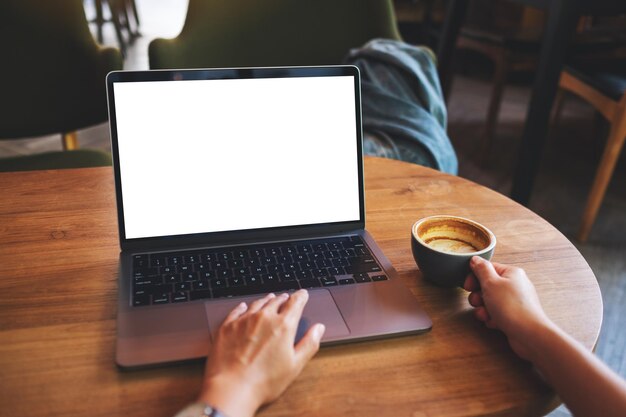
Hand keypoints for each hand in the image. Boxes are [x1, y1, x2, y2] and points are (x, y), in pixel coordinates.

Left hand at [198, 290, 324, 416]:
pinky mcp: (228, 326)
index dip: (301, 296)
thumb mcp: (295, 365)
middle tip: (286, 298)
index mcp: (283, 325)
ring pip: (258, 303)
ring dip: (266, 300)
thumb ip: (309, 344)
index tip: (303, 294)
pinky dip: (244, 307)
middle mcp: (264, 317)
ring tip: (270, 299)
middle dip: (283, 299)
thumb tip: (318, 329)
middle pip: (276, 301)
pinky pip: (237, 310)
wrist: (232, 388)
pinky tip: (244, 307)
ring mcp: (244, 320)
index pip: (295, 302)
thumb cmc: (264, 381)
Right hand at [463, 256, 551, 360]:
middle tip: (477, 302)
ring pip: (490, 301)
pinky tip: (494, 322)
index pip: (487, 268)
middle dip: (478, 296)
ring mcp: (515, 301)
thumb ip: (481, 269)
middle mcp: (515, 285)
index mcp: (511, 273)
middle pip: (487, 285)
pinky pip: (497, 312)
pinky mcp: (514, 315)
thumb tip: (475, 259)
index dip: (474, 277)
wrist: (529, 334)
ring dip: (483, 308)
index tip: (467, 286)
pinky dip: (492, 317)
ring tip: (485, 315)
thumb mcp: (491, 283)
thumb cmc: (512, 307)